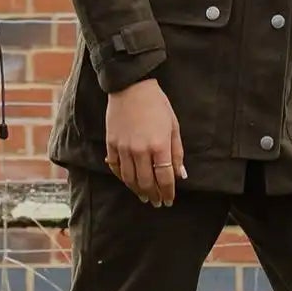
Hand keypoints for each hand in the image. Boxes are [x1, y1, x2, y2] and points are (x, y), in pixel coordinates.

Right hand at [105, 78, 186, 206]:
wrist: (131, 87)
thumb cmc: (157, 105)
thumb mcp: (173, 126)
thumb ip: (177, 152)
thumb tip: (180, 175)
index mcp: (159, 146)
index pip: (164, 178)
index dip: (168, 192)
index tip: (169, 200)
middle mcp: (140, 150)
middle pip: (146, 182)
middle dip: (153, 195)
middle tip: (157, 202)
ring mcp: (123, 148)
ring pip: (130, 179)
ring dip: (138, 191)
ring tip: (144, 196)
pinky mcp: (111, 144)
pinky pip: (116, 168)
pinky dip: (122, 178)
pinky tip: (128, 182)